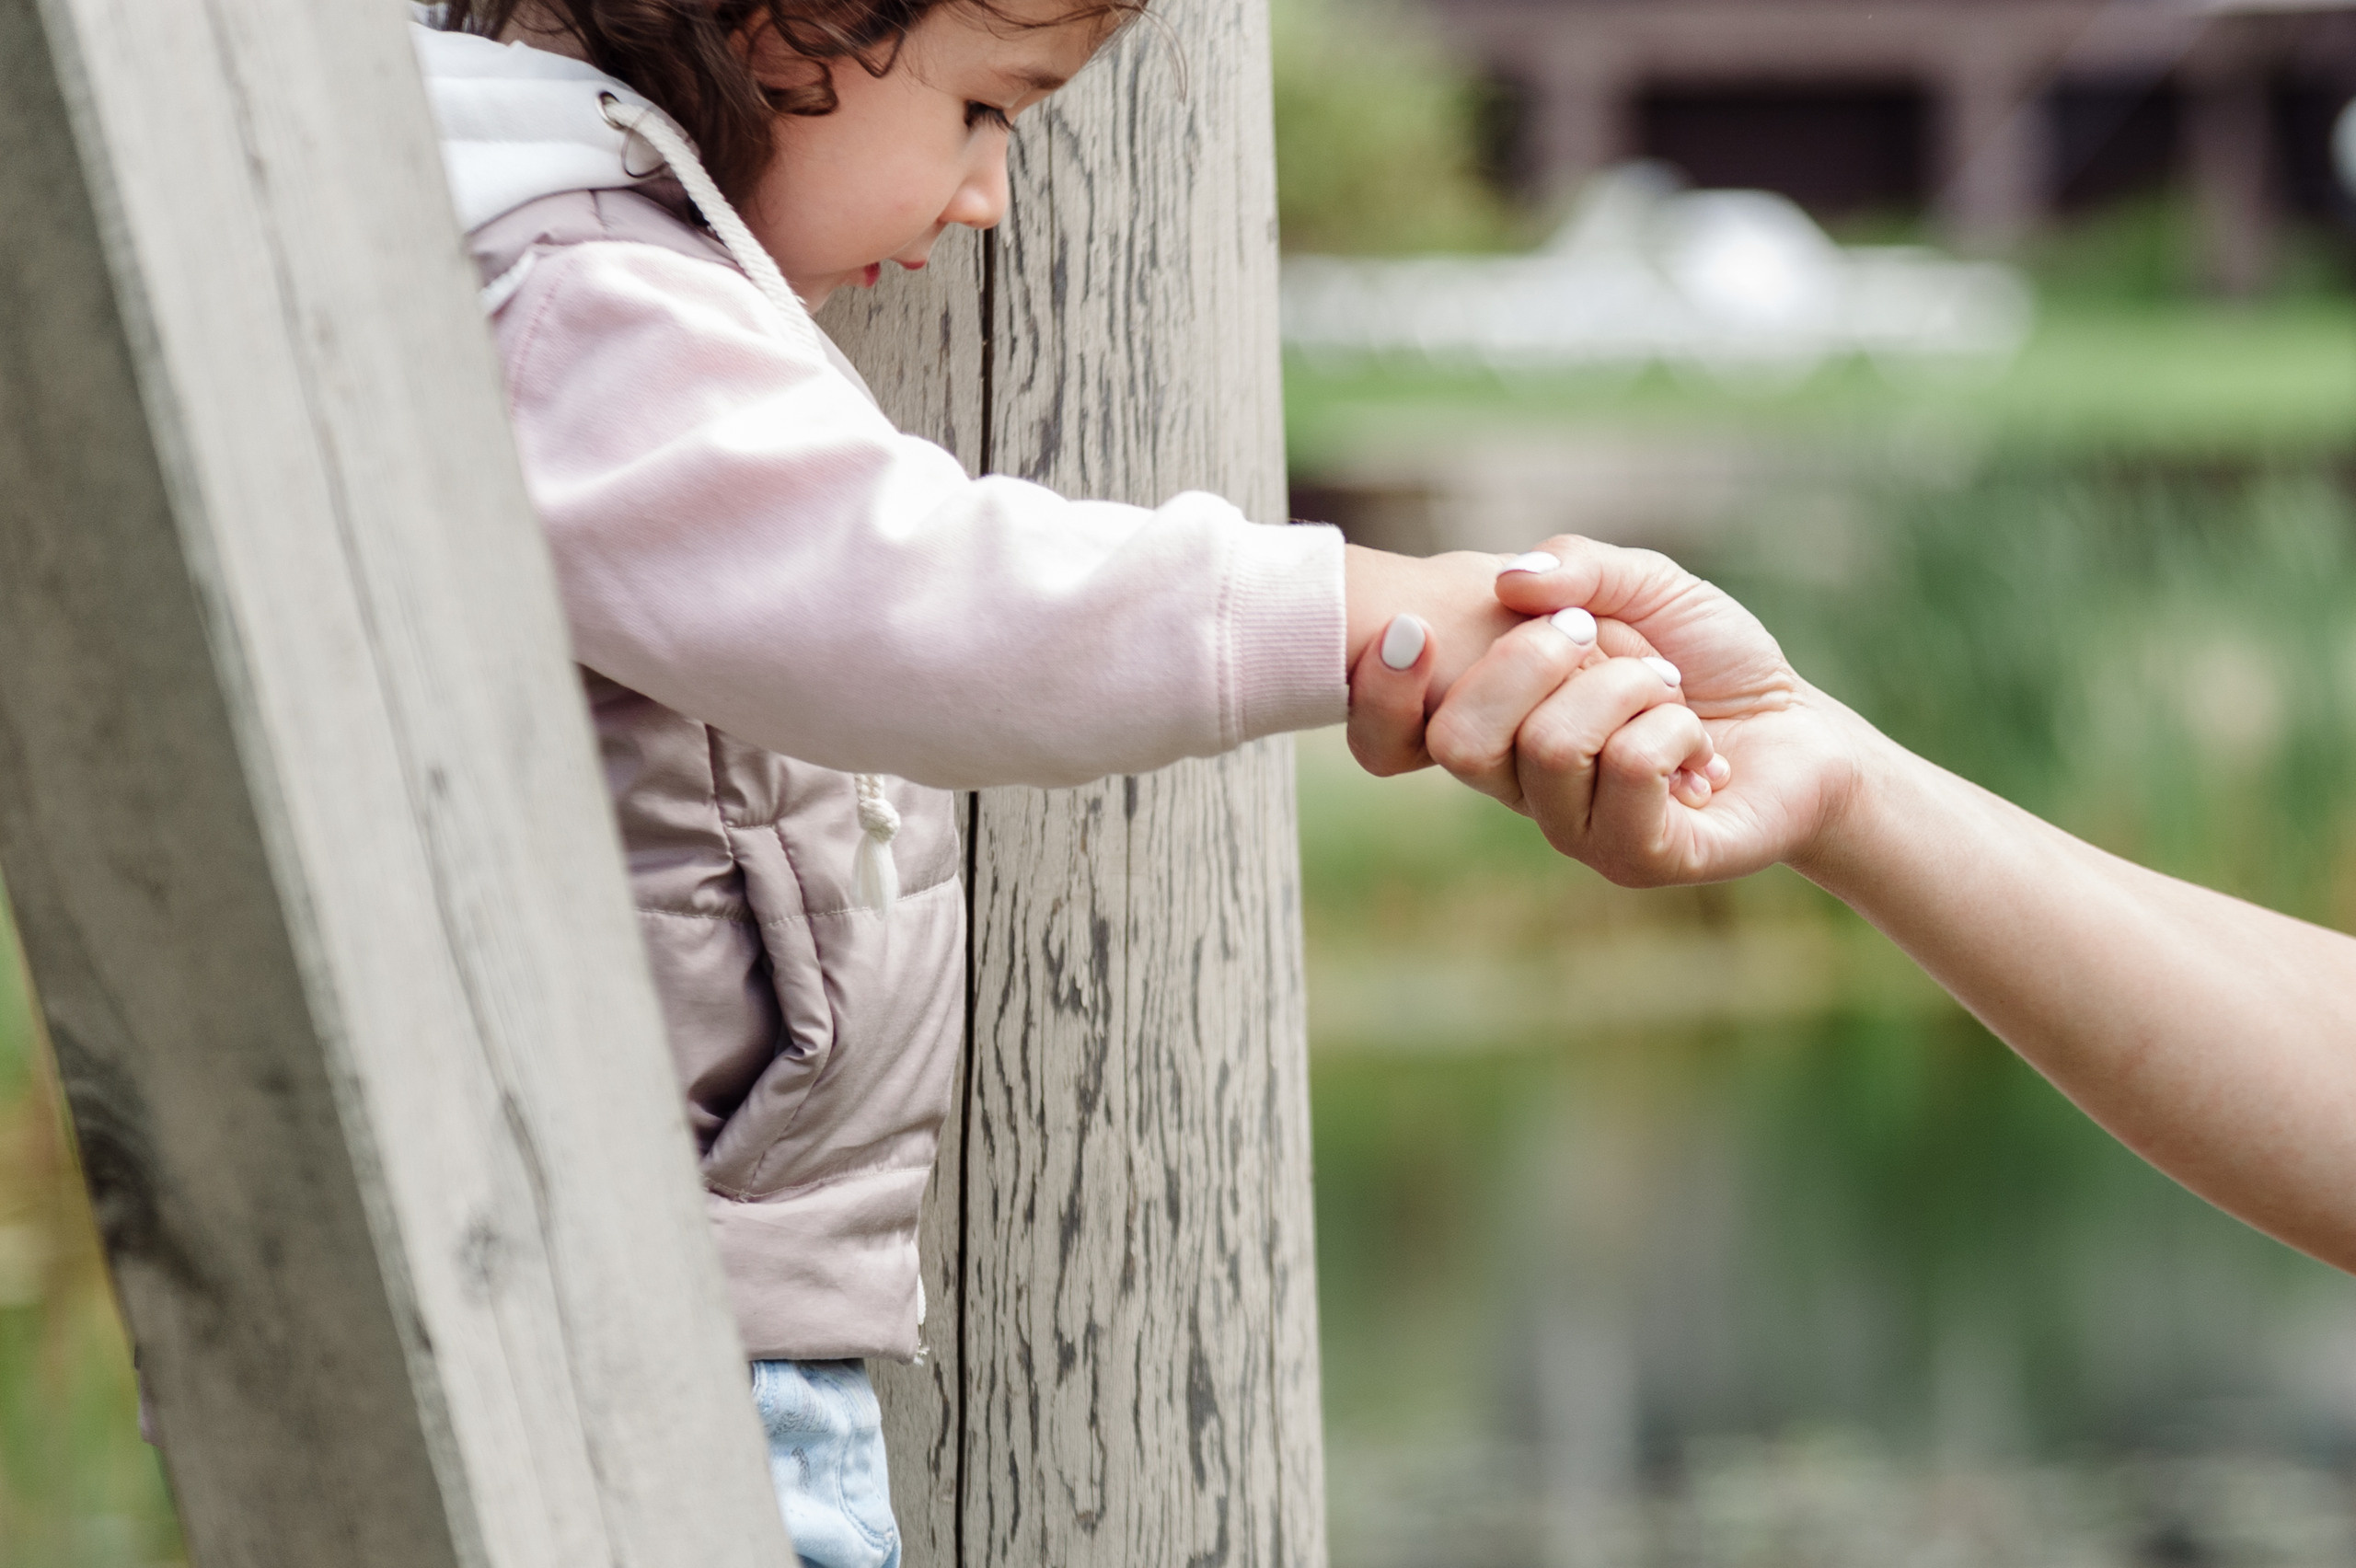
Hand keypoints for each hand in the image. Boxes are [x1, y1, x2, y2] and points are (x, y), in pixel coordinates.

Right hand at [1426, 536, 1877, 885]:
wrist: (1803, 728)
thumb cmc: (1710, 660)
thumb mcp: (1642, 584)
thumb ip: (1576, 566)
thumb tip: (1509, 581)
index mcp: (1496, 730)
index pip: (1386, 743)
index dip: (1377, 695)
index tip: (1413, 629)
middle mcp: (1519, 791)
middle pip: (1460, 741)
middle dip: (1531, 662)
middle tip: (1593, 641)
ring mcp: (1574, 833)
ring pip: (1552, 746)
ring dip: (1627, 686)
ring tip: (1669, 690)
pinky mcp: (1638, 859)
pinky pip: (1629, 769)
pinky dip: (1675, 726)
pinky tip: (1699, 748)